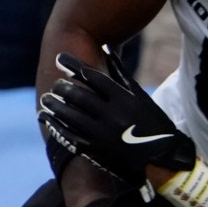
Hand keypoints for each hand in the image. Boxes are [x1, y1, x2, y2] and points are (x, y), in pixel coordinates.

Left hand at [40, 50, 196, 183]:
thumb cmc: (152, 123)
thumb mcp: (140, 96)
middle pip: (80, 97)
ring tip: (46, 99)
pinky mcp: (95, 151)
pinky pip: (70, 136)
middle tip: (55, 83)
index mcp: (124, 99)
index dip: (74, 66)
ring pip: (71, 116)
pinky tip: (46, 118)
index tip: (59, 58)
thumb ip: (120, 73)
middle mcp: (112, 116)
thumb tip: (105, 47)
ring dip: (55, 106)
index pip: (93, 77)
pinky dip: (56, 125)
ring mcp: (102, 135)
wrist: (161, 159)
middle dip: (63, 88)